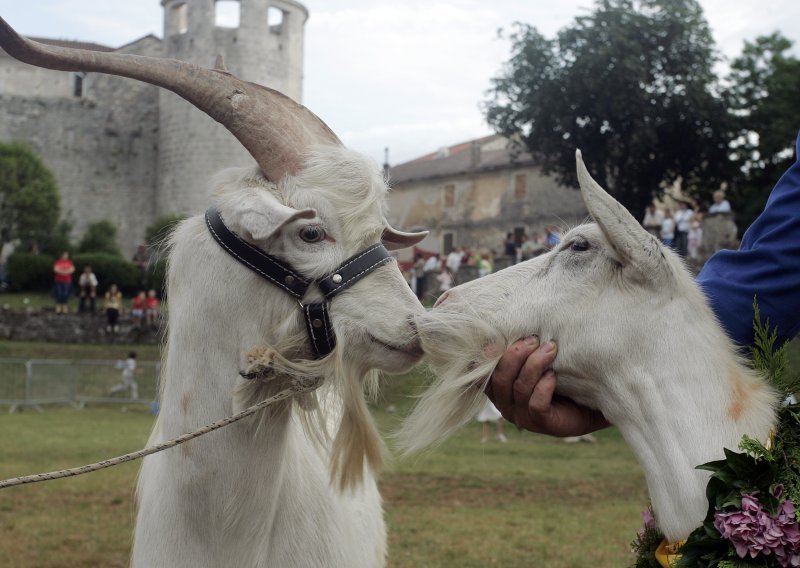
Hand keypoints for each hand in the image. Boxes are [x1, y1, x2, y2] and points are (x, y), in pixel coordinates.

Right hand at [486, 337, 609, 436]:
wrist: (589, 402)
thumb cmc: (559, 375)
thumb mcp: (536, 359)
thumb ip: (521, 349)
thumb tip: (510, 321)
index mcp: (498, 389)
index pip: (481, 374)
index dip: (487, 355)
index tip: (505, 334)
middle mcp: (505, 404)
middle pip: (500, 378)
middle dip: (515, 355)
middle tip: (533, 339)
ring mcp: (522, 417)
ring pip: (519, 389)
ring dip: (535, 365)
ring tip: (551, 349)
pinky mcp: (541, 424)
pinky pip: (536, 405)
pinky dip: (543, 387)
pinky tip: (553, 375)